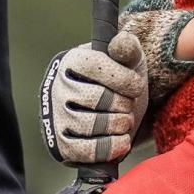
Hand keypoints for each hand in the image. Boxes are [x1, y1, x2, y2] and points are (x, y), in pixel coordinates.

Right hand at [40, 31, 147, 165]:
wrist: (111, 109)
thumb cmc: (119, 79)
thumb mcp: (128, 59)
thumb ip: (128, 47)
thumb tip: (119, 43)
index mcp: (71, 60)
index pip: (96, 66)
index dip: (123, 78)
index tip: (137, 86)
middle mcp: (57, 87)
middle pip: (97, 98)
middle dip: (123, 104)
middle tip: (128, 105)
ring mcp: (57, 117)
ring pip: (91, 125)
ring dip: (119, 124)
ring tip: (125, 120)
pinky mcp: (61, 144)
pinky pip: (85, 150)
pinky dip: (110, 147)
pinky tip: (123, 140)